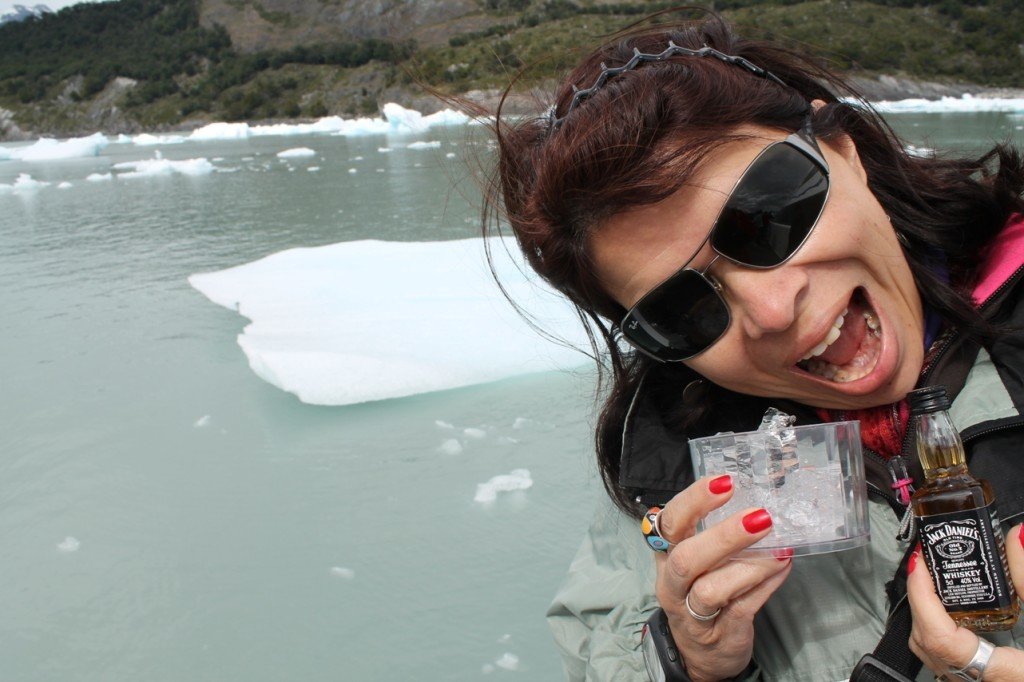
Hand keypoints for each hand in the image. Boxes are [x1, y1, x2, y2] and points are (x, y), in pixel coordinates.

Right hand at [652, 475, 791, 681]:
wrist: (701, 655)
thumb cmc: (700, 595)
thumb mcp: (697, 562)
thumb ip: (714, 535)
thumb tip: (755, 503)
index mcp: (666, 556)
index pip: (669, 523)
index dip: (693, 501)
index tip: (724, 482)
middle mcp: (672, 584)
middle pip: (686, 559)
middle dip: (723, 536)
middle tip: (759, 516)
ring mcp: (693, 613)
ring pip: (711, 590)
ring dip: (749, 565)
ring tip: (780, 548)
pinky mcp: (720, 632)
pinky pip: (742, 607)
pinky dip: (765, 584)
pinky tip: (782, 565)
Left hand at [907, 523, 1023, 679]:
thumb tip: (1019, 536)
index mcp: (1004, 676)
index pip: (941, 639)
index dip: (922, 598)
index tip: (920, 565)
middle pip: (927, 643)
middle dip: (920, 598)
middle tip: (926, 562)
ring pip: (933, 654)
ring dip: (926, 613)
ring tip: (933, 579)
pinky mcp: (985, 681)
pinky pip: (947, 658)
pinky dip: (940, 627)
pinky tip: (951, 605)